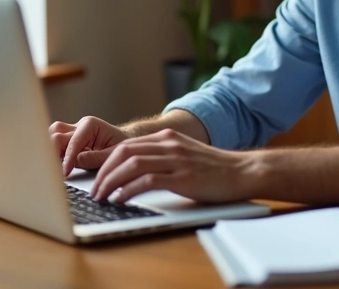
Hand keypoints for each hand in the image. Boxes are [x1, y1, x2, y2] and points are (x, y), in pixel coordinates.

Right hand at [50, 116, 131, 176]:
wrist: (125, 143)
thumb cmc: (121, 145)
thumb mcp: (113, 154)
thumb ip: (95, 158)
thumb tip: (76, 160)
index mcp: (90, 125)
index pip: (73, 142)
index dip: (68, 158)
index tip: (65, 172)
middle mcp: (78, 126)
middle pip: (56, 133)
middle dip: (54, 150)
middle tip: (56, 167)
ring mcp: (72, 132)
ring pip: (52, 134)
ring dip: (51, 149)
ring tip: (56, 165)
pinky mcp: (69, 141)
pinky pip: (56, 143)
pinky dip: (54, 153)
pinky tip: (57, 165)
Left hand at [91, 129, 254, 203]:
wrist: (243, 171)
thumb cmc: (215, 170)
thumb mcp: (185, 156)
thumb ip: (163, 158)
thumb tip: (135, 173)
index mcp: (167, 138)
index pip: (126, 145)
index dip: (105, 161)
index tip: (95, 177)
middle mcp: (169, 145)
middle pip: (123, 153)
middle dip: (103, 172)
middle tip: (94, 191)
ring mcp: (176, 159)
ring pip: (131, 165)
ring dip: (111, 181)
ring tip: (102, 197)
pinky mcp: (183, 177)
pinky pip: (148, 180)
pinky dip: (129, 190)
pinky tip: (121, 200)